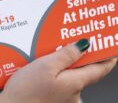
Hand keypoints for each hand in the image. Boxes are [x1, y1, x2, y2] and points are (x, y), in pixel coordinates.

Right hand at [0, 39, 116, 102]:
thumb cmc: (26, 90)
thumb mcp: (47, 66)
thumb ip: (67, 55)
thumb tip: (84, 45)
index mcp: (75, 83)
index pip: (100, 69)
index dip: (108, 57)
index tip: (111, 47)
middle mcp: (74, 92)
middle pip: (86, 70)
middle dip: (85, 56)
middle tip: (81, 42)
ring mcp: (65, 94)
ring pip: (74, 73)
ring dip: (72, 61)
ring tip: (64, 49)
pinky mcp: (56, 94)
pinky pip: (65, 78)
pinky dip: (63, 68)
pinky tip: (53, 62)